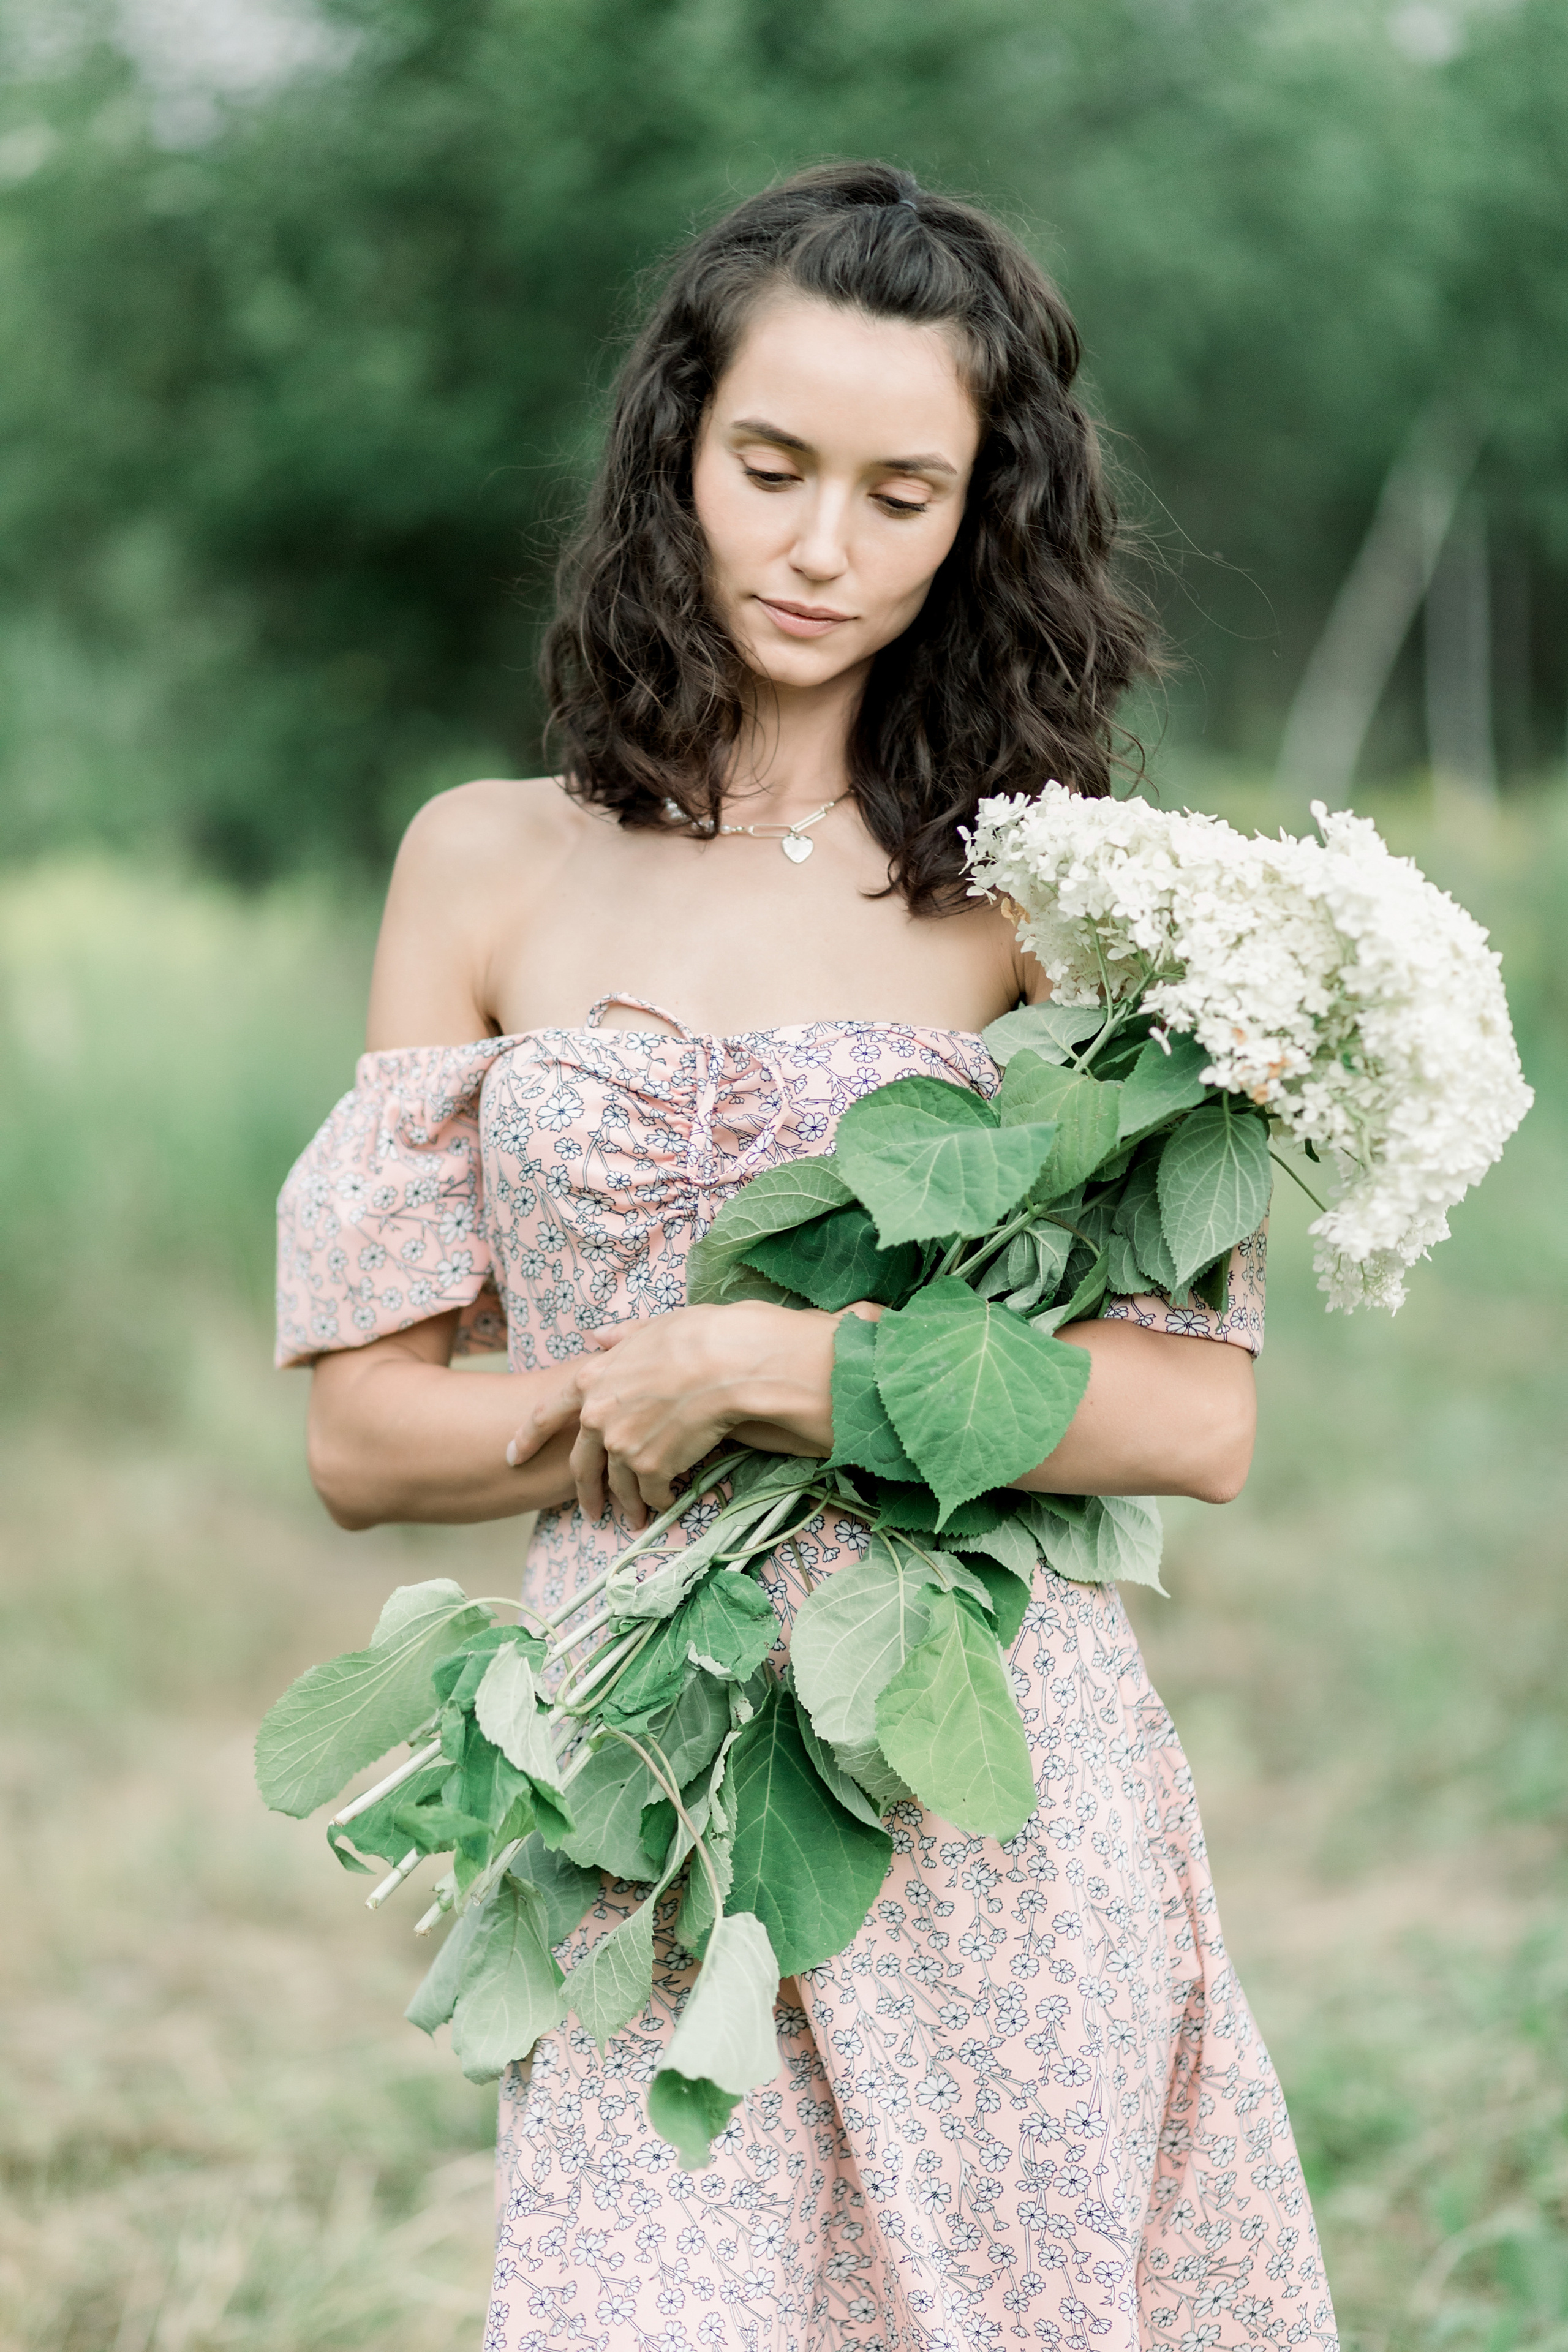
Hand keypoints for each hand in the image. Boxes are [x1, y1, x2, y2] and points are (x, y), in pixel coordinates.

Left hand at [503, 1302, 842, 1528]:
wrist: (726, 1363)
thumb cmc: (694, 1336)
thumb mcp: (648, 1328)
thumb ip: (619, 1336)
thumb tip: (598, 1336)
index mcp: (590, 1380)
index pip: (545, 1414)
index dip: (526, 1437)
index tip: (513, 1456)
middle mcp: (597, 1417)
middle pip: (582, 1464)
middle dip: (585, 1491)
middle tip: (590, 1510)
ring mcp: (622, 1445)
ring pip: (618, 1485)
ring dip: (626, 1504)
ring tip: (635, 1518)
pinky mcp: (651, 1466)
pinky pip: (650, 1492)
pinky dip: (658, 1500)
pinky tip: (666, 1502)